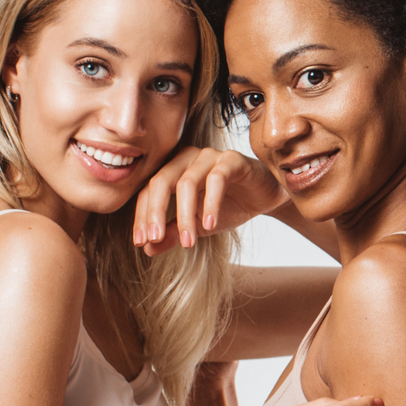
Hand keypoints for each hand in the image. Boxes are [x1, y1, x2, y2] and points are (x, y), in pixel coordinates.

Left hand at [134, 147, 286, 255]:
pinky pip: (216, 179)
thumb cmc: (229, 206)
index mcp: (173, 170)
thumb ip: (173, 233)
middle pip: (160, 182)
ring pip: (187, 182)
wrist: (265, 199)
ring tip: (188, 242)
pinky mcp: (233, 160)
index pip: (148, 191)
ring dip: (185, 215)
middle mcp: (187, 158)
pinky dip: (211, 203)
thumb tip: (148, 248)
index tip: (141, 242)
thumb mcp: (197, 225)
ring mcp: (209, 156)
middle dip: (155, 213)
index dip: (142, 216)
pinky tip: (211, 225)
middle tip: (155, 239)